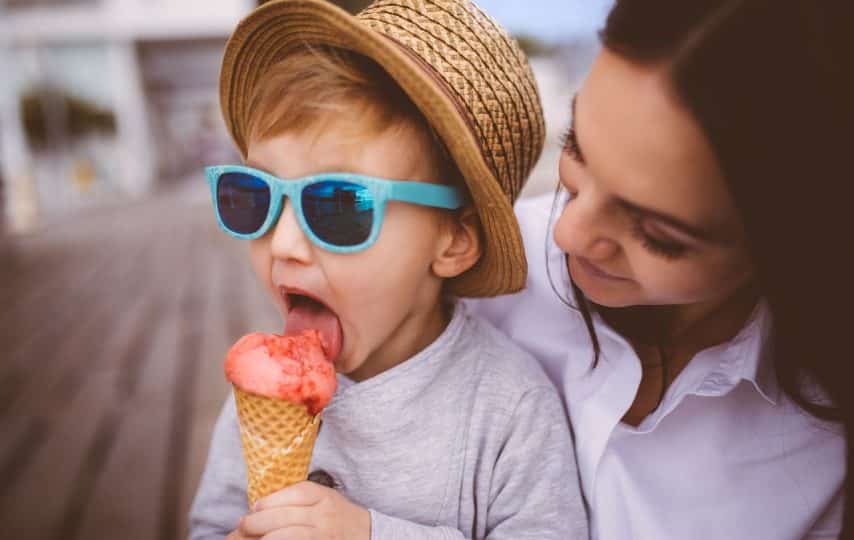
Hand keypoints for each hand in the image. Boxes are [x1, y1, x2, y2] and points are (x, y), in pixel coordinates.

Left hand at [236, 481, 370, 539]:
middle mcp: (325, 515)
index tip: (254, 507)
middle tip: (242, 526)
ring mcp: (324, 535)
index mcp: (324, 497)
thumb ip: (299, 500)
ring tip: (251, 539)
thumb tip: (259, 508)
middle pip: (285, 516)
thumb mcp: (325, 500)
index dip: (269, 501)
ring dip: (264, 538)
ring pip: (288, 535)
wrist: (368, 536)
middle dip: (257, 522)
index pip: (294, 494)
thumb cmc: (339, 518)